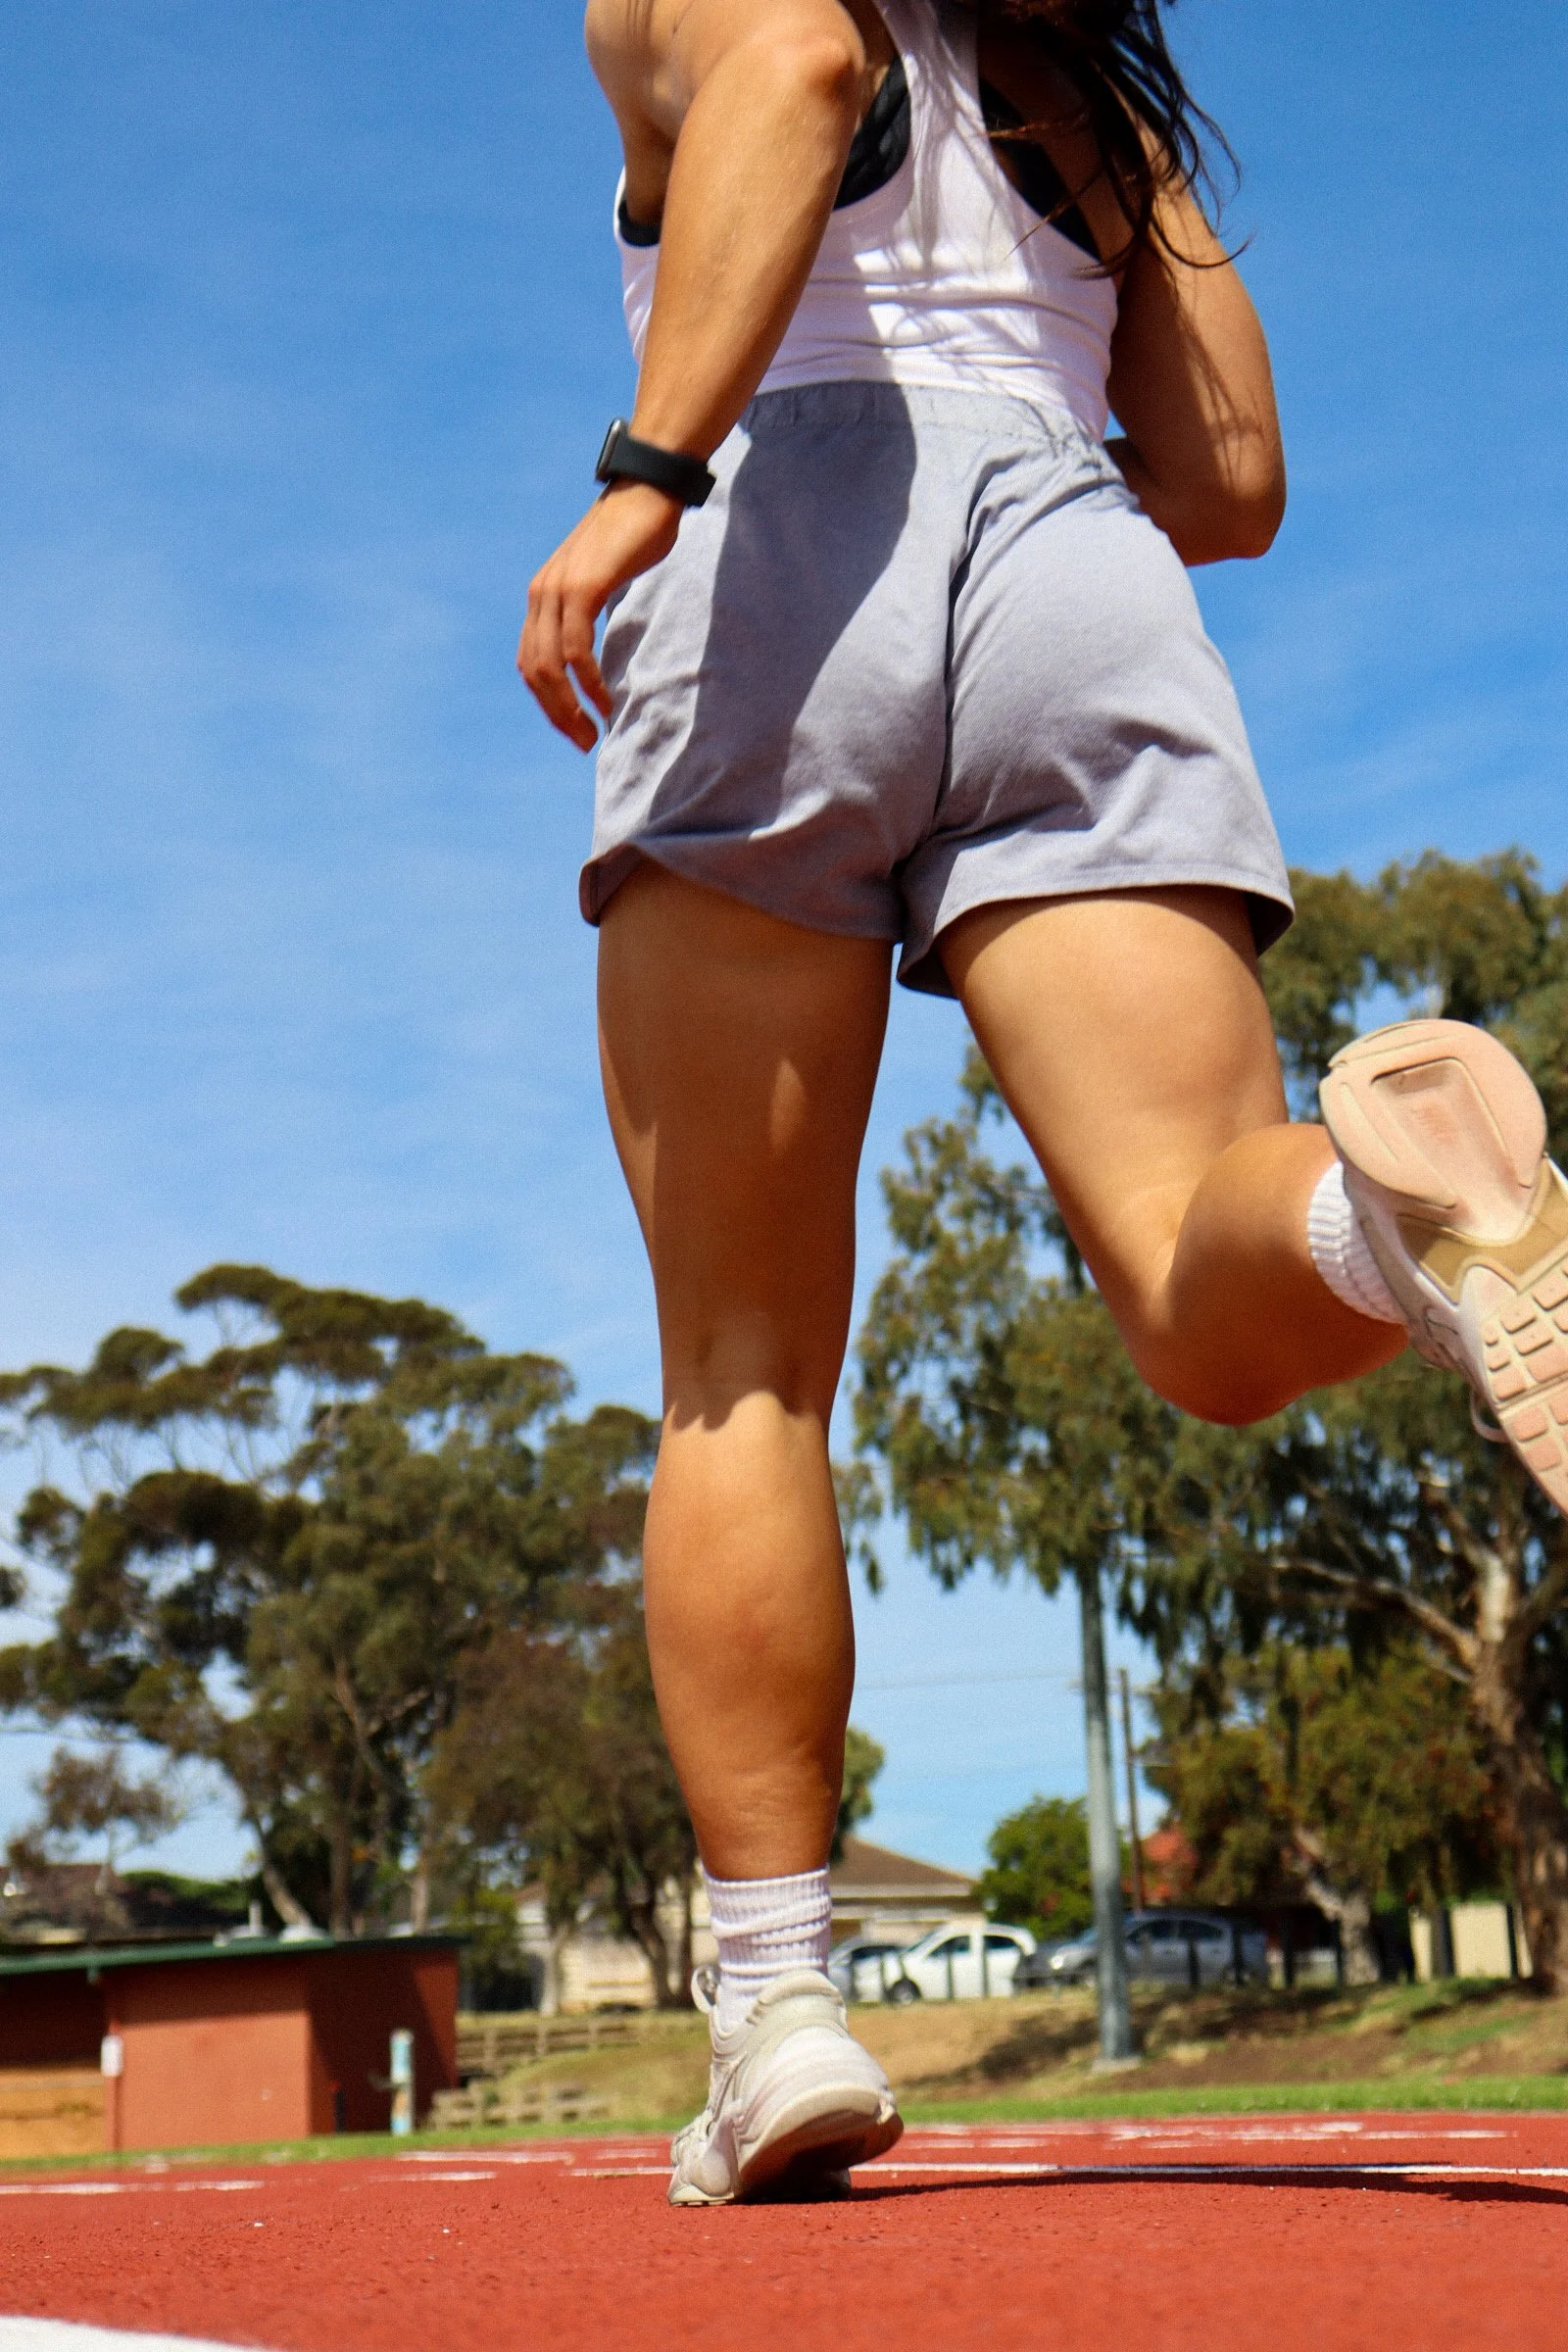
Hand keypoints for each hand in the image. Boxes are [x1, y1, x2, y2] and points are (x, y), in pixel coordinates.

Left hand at [519, 481, 683, 749]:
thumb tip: (598, 645)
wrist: (648, 490)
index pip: (531, 662)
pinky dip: (588, 680)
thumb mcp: (603, 579)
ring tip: (594, 730)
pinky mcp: (583, 586)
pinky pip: (577, 647)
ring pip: (551, 665)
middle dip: (557, 714)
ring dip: (570, 706)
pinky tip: (605, 699)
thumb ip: (591, 609)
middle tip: (584, 742)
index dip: (548, 702)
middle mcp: (542, 594)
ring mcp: (559, 589)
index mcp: (542, 596)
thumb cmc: (635, 535)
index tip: (575, 727)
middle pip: (535, 671)